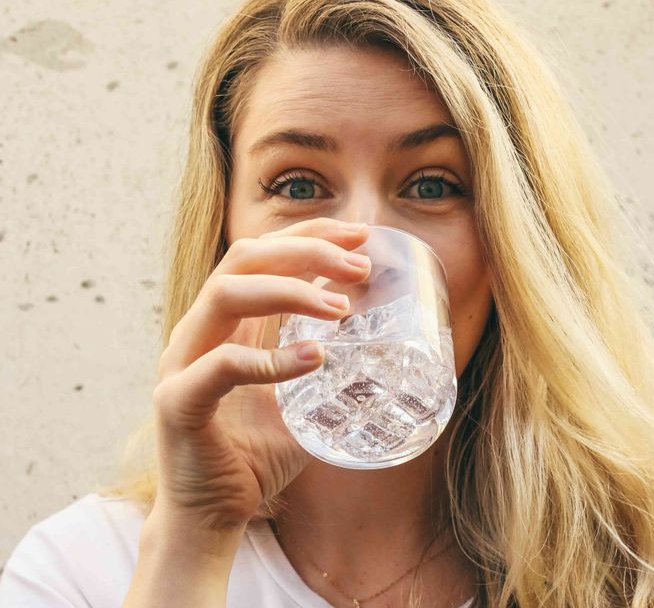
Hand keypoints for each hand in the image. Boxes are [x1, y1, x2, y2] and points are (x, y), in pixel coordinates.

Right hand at [151, 218, 370, 531]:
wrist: (211, 515)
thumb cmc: (254, 452)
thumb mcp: (298, 397)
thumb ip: (321, 363)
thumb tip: (378, 344)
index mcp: (225, 322)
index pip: (262, 254)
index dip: (308, 235)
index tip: (358, 236)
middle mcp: (199, 330)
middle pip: (244, 259)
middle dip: (306, 251)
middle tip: (359, 266)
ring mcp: (182, 362)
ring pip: (226, 295)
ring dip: (290, 291)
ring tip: (342, 308)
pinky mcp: (178, 402)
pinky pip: (222, 365)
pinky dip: (270, 359)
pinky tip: (314, 358)